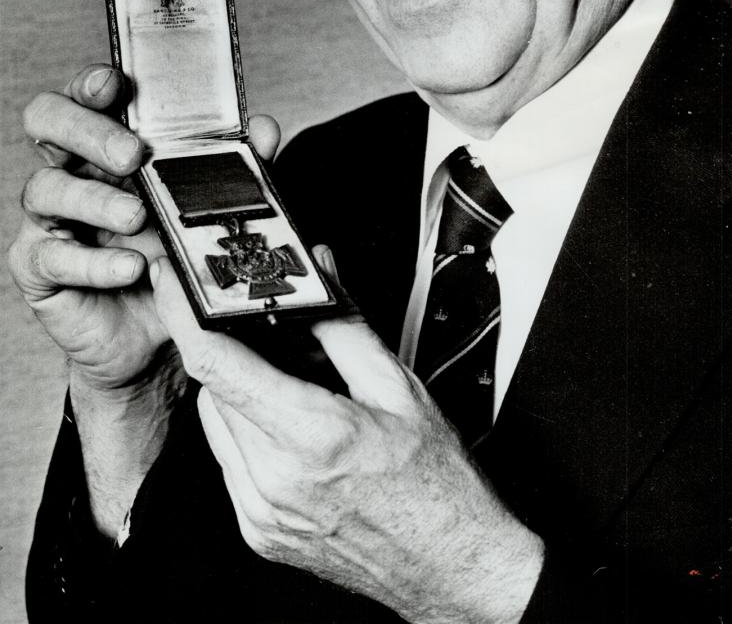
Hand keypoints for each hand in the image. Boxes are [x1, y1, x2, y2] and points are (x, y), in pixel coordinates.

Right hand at [9, 63, 281, 391]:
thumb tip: (264, 129)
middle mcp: (71, 169)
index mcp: (106, 144)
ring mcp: (50, 217)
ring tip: (137, 217)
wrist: (154, 336)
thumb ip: (232, 167)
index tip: (116, 83)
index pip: (85, 95)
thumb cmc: (171, 257)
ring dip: (96, 200)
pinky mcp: (39, 266)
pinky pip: (50, 256)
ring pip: (46, 188)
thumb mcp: (206, 210)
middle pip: (47, 122)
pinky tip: (130, 267)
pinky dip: (94, 261)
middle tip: (132, 155)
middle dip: (88, 130)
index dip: (92, 82)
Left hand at [151, 255, 542, 623]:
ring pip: (215, 422)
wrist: (450, 564)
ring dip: (239, 388)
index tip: (173, 282)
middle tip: (271, 329)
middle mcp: (273, 481)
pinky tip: (292, 423)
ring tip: (295, 381)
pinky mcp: (258, 531)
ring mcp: (260, 513)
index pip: (215, 363)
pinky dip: (248, 429)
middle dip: (233, 347)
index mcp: (310, 437)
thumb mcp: (397, 386)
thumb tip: (319, 272)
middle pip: (213, 387)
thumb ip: (345, 323)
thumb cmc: (436, 485)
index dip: (184, 314)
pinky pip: (229, 460)